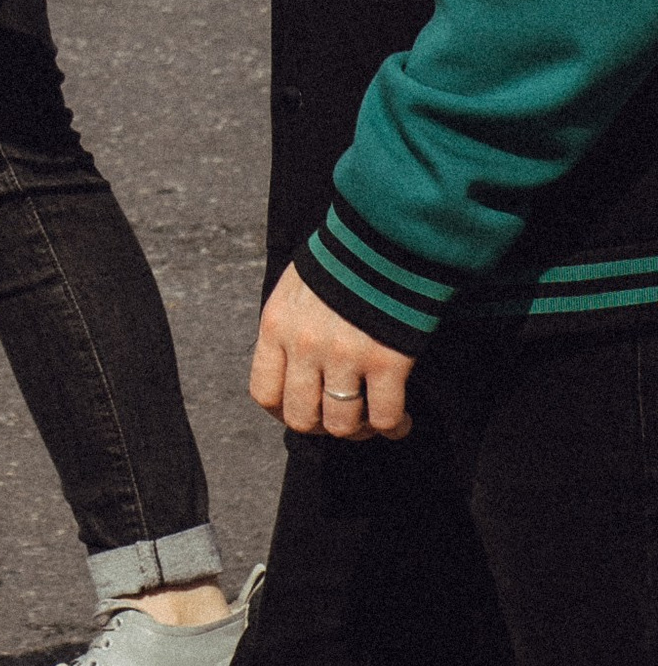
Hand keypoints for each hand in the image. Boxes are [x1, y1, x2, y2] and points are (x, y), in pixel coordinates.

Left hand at [249, 264, 413, 441]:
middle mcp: (305, 345)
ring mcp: (345, 356)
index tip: (306, 410)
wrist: (385, 236)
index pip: (264, 393)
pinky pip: (384, 417)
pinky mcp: (387, 361)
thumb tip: (294, 370)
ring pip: (342, 425)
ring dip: (359, 430)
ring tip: (372, 420)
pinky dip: (393, 426)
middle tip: (342, 417)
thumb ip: (289, 331)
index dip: (284, 412)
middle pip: (301, 418)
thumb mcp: (295, 290)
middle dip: (323, 425)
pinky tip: (401, 420)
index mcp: (277, 326)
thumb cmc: (340, 262)